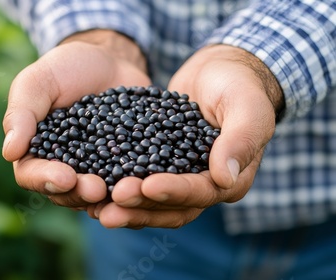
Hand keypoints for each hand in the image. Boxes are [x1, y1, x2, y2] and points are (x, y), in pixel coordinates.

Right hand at [2, 30, 149, 208]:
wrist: (108, 60)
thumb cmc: (64, 68)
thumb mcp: (37, 82)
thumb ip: (22, 114)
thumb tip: (9, 152)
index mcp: (35, 152)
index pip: (32, 175)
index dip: (46, 180)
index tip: (65, 177)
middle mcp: (65, 168)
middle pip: (66, 193)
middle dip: (81, 194)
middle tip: (98, 189)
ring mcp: (97, 170)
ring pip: (98, 195)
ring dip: (110, 199)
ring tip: (124, 191)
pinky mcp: (126, 165)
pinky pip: (129, 181)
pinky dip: (137, 186)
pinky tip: (147, 184)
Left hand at [91, 44, 283, 228]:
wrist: (218, 71)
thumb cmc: (239, 85)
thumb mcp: (247, 106)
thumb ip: (241, 139)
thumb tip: (224, 178)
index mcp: (231, 179)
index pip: (200, 193)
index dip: (174, 192)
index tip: (147, 186)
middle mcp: (204, 185)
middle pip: (172, 207)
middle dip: (142, 206)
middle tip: (112, 203)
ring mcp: (180, 176)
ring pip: (152, 201)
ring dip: (127, 205)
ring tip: (96, 207)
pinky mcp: (158, 163)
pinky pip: (138, 178)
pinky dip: (118, 183)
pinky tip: (94, 184)